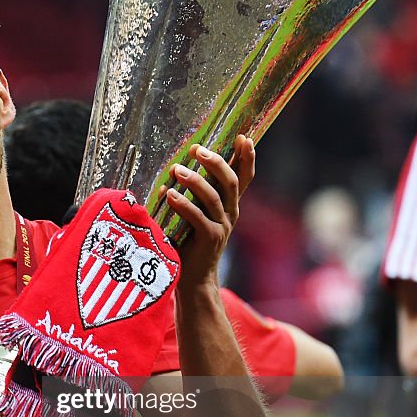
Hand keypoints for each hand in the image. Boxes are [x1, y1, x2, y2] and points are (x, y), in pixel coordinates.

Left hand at [164, 135, 254, 288]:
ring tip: (177, 170)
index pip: (243, 177)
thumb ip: (191, 194)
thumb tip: (176, 170)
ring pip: (213, 197)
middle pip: (230, 181)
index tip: (245, 137)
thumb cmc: (190, 242)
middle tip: (197, 149)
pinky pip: (198, 218)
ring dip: (195, 181)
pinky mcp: (210, 239)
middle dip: (216, 162)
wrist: (194, 278)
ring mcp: (222, 226)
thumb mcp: (194, 214)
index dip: (246, 157)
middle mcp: (230, 213)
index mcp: (229, 204)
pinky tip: (169, 194)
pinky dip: (183, 204)